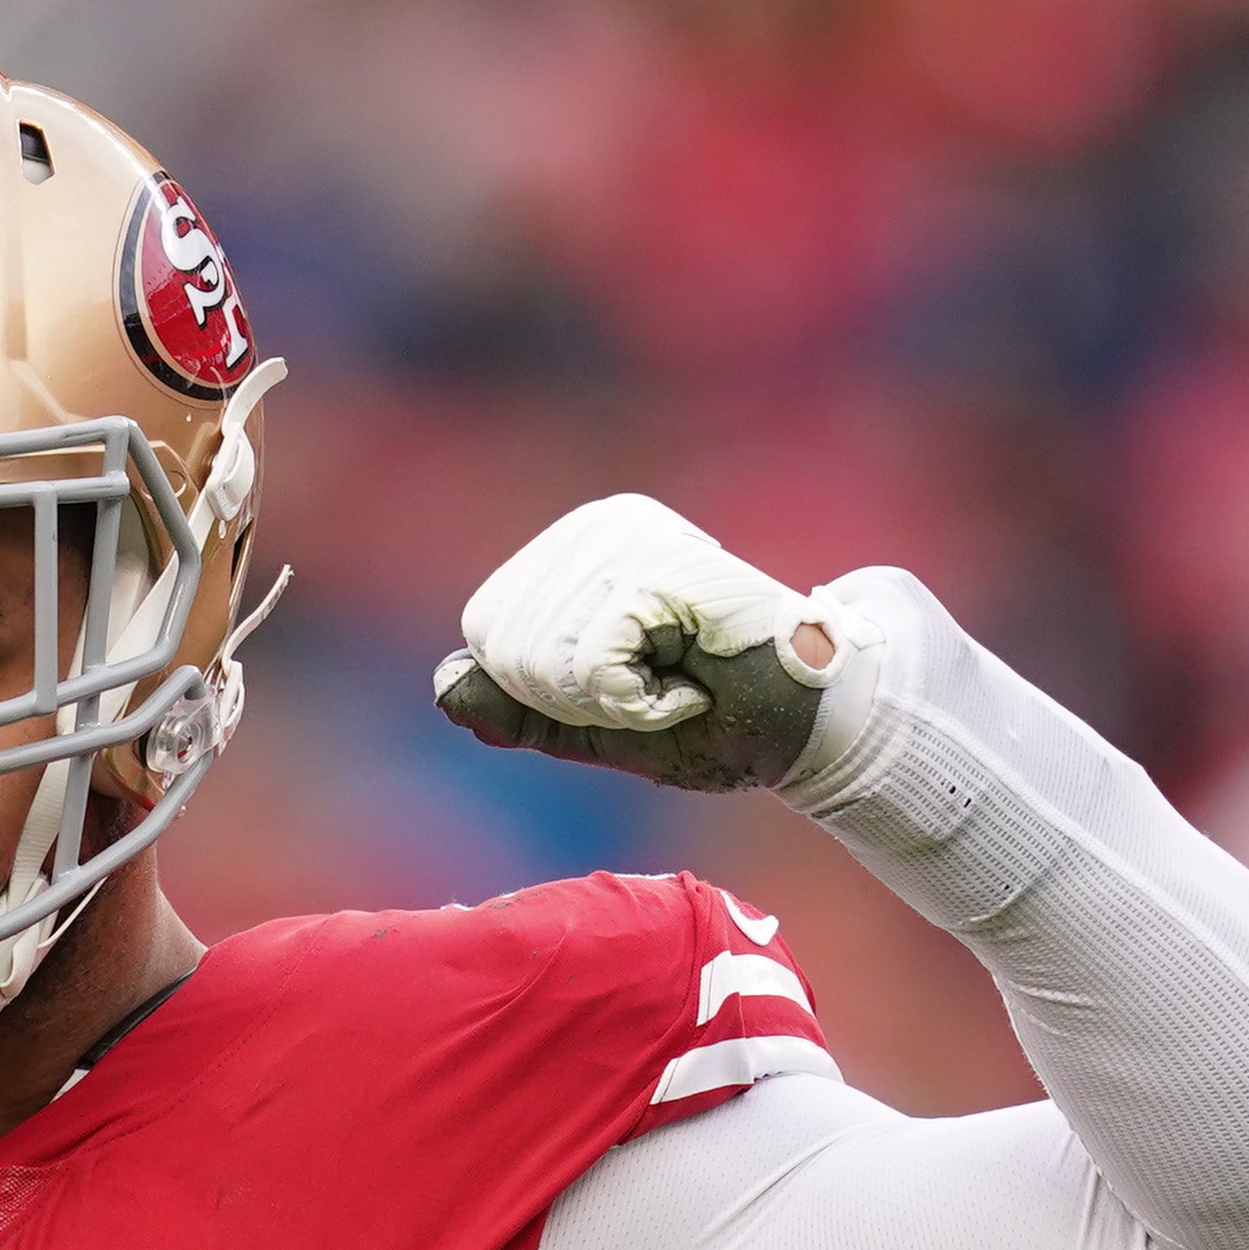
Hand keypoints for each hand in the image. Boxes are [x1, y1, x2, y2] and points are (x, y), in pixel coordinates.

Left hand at [433, 494, 834, 791]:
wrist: (805, 724)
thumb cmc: (714, 719)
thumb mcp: (595, 724)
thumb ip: (519, 708)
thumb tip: (443, 686)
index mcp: (573, 547)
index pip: (487, 636)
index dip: (551, 696)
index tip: (632, 687)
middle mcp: (596, 524)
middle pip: (506, 649)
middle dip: (580, 703)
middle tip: (661, 688)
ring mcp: (631, 536)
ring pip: (544, 661)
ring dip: (617, 706)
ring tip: (682, 682)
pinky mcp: (661, 566)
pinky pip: (590, 668)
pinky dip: (640, 705)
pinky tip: (693, 685)